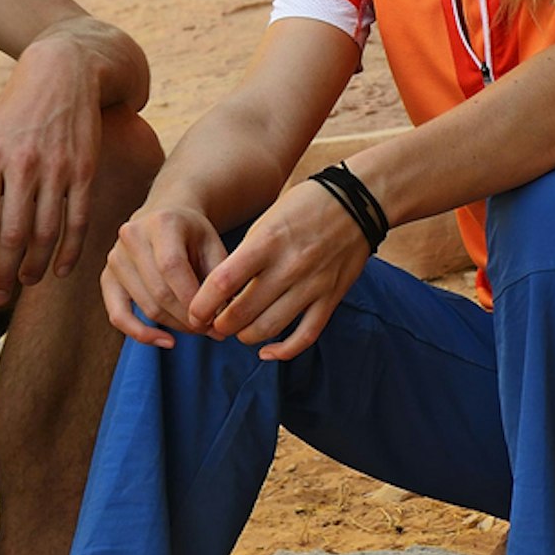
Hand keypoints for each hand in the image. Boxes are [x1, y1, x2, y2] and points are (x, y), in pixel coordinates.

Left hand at [0, 23, 108, 307]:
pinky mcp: (85, 170)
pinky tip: (62, 269)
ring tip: (24, 284)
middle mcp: (21, 167)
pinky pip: (78, 219)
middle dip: (1, 273)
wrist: (63, 72)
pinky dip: (70, 249)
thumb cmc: (16, 112)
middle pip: (11, 234)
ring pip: (46, 232)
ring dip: (35, 265)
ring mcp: (56, 169)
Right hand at [102, 200, 225, 346]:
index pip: (173, 268)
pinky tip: (167, 341)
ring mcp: (115, 257)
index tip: (214, 319)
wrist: (165, 218)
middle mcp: (132, 237)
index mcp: (161, 222)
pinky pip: (118, 315)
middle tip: (211, 329)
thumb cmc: (194, 234)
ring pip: (146, 305)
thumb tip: (222, 319)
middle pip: (159, 291)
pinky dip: (141, 333)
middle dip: (188, 317)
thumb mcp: (214, 244)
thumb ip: (219, 277)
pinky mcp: (107, 277)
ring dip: (175, 325)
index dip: (193, 299)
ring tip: (199, 329)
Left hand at [187, 180, 374, 359]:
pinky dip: (283, 350)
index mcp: (266, 242)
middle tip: (213, 324)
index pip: (222, 284)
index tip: (195, 313)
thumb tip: (222, 291)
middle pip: (241, 313)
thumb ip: (246, 255)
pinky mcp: (331, 298)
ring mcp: (312, 285)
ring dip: (245, 336)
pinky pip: (305, 335)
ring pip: (269, 328)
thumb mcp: (266, 221)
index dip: (202, 305)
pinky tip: (267, 352)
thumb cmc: (305, 206)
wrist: (358, 202)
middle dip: (220, 325)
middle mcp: (289, 267)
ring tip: (238, 331)